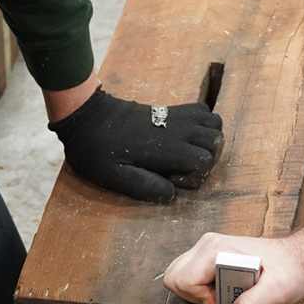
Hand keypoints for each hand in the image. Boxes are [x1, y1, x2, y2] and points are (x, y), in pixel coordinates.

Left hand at [48, 86, 223, 202]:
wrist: (87, 115)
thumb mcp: (113, 176)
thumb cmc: (96, 149)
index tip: (171, 178)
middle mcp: (178, 128)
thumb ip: (143, 186)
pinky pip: (205, 113)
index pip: (205, 160)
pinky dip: (204, 126)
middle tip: (181, 168)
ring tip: (187, 154)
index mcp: (165, 147)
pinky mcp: (173, 109)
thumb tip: (171, 194)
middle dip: (206, 160)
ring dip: (209, 143)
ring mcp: (178, 116)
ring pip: (215, 126)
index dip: (194, 176)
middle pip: (216, 142)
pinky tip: (186, 139)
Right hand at [163, 222, 303, 303]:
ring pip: (179, 275)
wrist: (297, 259)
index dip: (201, 298)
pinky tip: (224, 289)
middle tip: (219, 299)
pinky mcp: (211, 254)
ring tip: (223, 294)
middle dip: (194, 296)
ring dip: (197, 292)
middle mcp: (208, 245)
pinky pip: (190, 274)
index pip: (183, 280)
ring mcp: (208, 248)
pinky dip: (200, 288)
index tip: (223, 302)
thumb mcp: (278, 290)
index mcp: (217, 250)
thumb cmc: (289, 270)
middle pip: (175, 276)